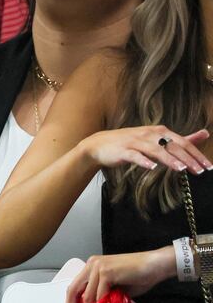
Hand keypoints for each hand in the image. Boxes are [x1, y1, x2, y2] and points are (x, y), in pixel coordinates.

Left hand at [64, 249, 174, 302]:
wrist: (155, 265)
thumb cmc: (139, 276)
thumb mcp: (117, 288)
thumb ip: (105, 296)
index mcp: (91, 267)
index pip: (75, 287)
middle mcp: (91, 264)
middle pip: (73, 289)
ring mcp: (98, 267)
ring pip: (87, 294)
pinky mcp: (107, 272)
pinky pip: (100, 293)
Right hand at [83, 125, 209, 173]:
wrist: (100, 144)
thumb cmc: (131, 143)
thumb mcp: (157, 139)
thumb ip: (181, 139)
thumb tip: (205, 133)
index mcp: (159, 131)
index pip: (182, 142)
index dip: (196, 153)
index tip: (208, 166)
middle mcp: (148, 134)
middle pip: (171, 146)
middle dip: (187, 158)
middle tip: (200, 171)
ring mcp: (135, 142)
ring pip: (155, 150)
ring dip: (168, 159)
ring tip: (180, 169)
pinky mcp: (123, 150)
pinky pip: (134, 156)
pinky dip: (143, 161)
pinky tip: (151, 167)